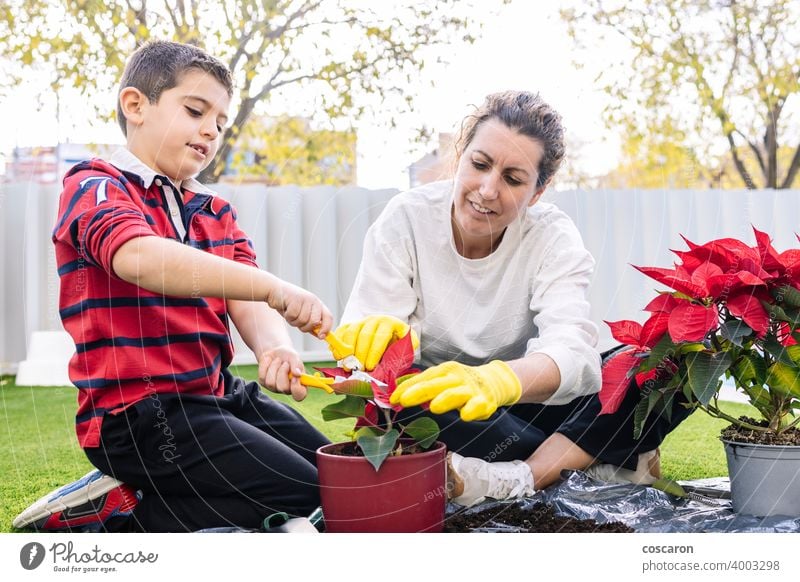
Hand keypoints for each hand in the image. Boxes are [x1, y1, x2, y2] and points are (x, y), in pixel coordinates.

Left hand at [258, 346, 307, 400]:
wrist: (275, 351)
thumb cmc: (288, 356)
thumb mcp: (295, 357)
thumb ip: (297, 365)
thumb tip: (297, 374)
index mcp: (299, 385)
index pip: (299, 395)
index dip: (296, 388)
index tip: (295, 377)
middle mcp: (287, 389)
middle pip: (283, 388)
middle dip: (283, 372)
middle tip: (285, 363)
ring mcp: (274, 388)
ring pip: (271, 382)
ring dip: (274, 367)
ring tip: (278, 360)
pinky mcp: (264, 383)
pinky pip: (262, 376)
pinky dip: (266, 365)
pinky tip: (270, 361)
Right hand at [267, 281, 332, 335]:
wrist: (274, 290)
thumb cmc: (288, 305)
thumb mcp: (302, 315)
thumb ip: (311, 324)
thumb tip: (321, 336)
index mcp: (318, 304)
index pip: (328, 317)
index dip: (326, 328)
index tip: (321, 337)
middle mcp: (314, 300)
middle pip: (315, 322)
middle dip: (305, 327)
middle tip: (297, 323)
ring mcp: (305, 298)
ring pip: (302, 320)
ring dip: (294, 322)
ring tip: (289, 314)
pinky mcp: (295, 298)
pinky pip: (293, 315)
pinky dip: (287, 316)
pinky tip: (285, 309)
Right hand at [333, 315, 418, 370]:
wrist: (389, 329)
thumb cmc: (397, 340)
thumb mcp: (407, 342)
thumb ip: (408, 346)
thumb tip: (407, 351)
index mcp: (389, 323)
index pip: (380, 337)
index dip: (374, 353)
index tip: (370, 367)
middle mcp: (374, 320)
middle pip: (364, 336)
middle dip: (360, 354)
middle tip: (359, 370)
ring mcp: (361, 321)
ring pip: (351, 333)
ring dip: (347, 350)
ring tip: (347, 365)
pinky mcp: (351, 324)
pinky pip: (342, 331)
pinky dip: (337, 343)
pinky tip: (337, 356)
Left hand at [389, 360, 521, 420]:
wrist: (492, 381)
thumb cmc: (459, 382)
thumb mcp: (441, 378)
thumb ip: (420, 385)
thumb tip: (393, 392)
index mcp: (444, 370)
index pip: (422, 378)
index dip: (406, 388)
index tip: (392, 398)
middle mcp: (456, 377)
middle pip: (436, 384)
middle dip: (419, 391)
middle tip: (405, 400)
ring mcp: (471, 389)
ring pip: (456, 394)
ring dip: (445, 399)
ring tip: (434, 407)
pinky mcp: (485, 401)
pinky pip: (478, 406)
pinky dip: (472, 410)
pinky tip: (465, 415)